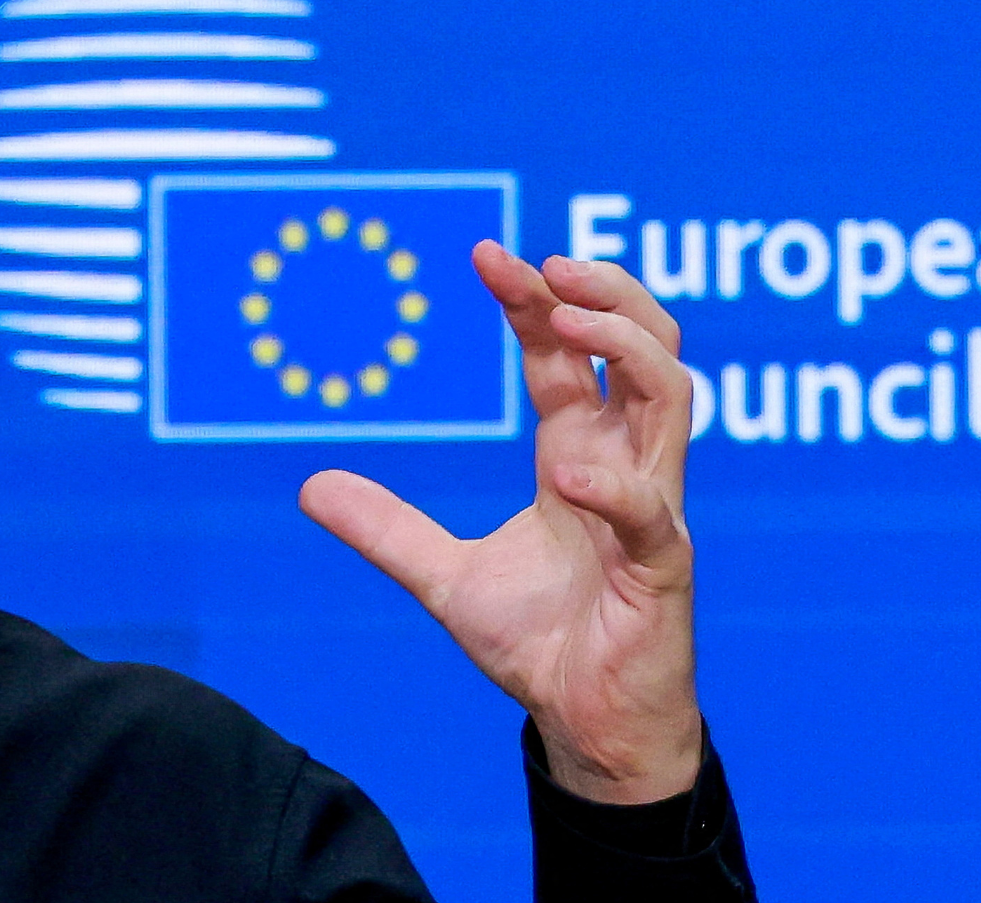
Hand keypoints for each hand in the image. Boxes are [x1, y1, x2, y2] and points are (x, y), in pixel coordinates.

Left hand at [299, 240, 701, 803]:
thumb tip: (307, 486)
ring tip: (571, 316)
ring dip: (629, 345)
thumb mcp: (442, 577)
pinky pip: (652, 511)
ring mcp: (652, 508)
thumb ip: (386, 528)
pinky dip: (616, 487)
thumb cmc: (539, 644)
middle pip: (643, 347)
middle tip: (548, 262)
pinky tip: (571, 473)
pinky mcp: (664, 565)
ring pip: (673, 397)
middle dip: (605, 292)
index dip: (533, 300)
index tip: (486, 254)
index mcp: (579, 454)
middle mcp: (624, 465)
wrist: (583, 725)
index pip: (567, 355)